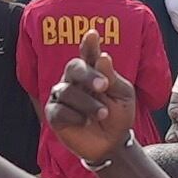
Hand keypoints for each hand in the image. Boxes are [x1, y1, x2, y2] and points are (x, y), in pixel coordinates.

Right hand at [48, 50, 139, 167]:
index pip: (89, 53)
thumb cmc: (118, 114)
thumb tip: (103, 57)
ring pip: (67, 91)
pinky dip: (74, 116)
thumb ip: (112, 77)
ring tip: (103, 113)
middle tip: (104, 86)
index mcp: (94, 70)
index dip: (89, 44)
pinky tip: (85, 122)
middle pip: (74, 67)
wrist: (113, 143)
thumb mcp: (123, 95)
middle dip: (88, 75)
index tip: (92, 34)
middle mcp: (75, 80)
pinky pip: (59, 110)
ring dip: (87, 103)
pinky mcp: (55, 114)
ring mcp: (63, 96)